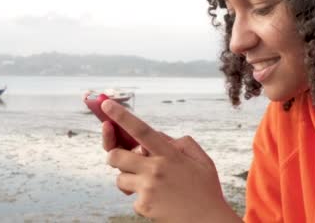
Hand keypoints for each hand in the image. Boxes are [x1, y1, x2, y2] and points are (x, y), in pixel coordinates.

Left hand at [100, 100, 240, 221]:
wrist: (208, 221)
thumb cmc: (206, 189)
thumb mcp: (201, 160)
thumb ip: (181, 143)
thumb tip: (160, 138)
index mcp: (170, 154)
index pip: (141, 130)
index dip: (122, 116)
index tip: (106, 104)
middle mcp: (155, 169)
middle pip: (116, 156)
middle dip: (114, 155)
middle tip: (124, 158)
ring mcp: (148, 188)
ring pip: (120, 178)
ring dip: (129, 179)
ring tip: (150, 184)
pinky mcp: (143, 206)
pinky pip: (132, 196)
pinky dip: (141, 197)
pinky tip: (160, 200)